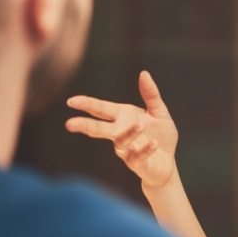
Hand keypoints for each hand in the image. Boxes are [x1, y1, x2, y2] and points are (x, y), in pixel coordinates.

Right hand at [65, 70, 177, 188]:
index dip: (87, 104)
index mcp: (123, 117)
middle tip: (69, 124)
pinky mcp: (137, 163)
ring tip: (140, 124)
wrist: (168, 163)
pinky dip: (145, 149)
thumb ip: (151, 94)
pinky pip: (138, 156)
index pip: (102, 109)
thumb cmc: (160, 135)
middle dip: (85, 125)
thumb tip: (144, 73)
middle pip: (100, 129)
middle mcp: (120, 133)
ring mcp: (127, 150)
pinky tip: (153, 143)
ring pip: (121, 141)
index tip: (71, 101)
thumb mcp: (159, 112)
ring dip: (129, 133)